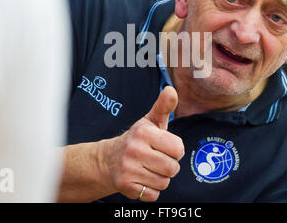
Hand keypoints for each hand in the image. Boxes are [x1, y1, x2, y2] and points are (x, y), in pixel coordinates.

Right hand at [102, 86, 184, 201]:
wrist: (108, 159)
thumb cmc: (138, 140)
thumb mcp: (150, 121)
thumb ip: (164, 107)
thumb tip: (171, 90)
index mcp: (144, 133)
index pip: (178, 148)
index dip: (175, 150)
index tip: (165, 147)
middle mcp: (134, 150)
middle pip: (172, 168)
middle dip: (169, 166)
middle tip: (157, 159)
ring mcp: (128, 169)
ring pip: (164, 182)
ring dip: (160, 178)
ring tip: (149, 168)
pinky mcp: (125, 186)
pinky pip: (153, 195)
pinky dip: (151, 190)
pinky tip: (142, 179)